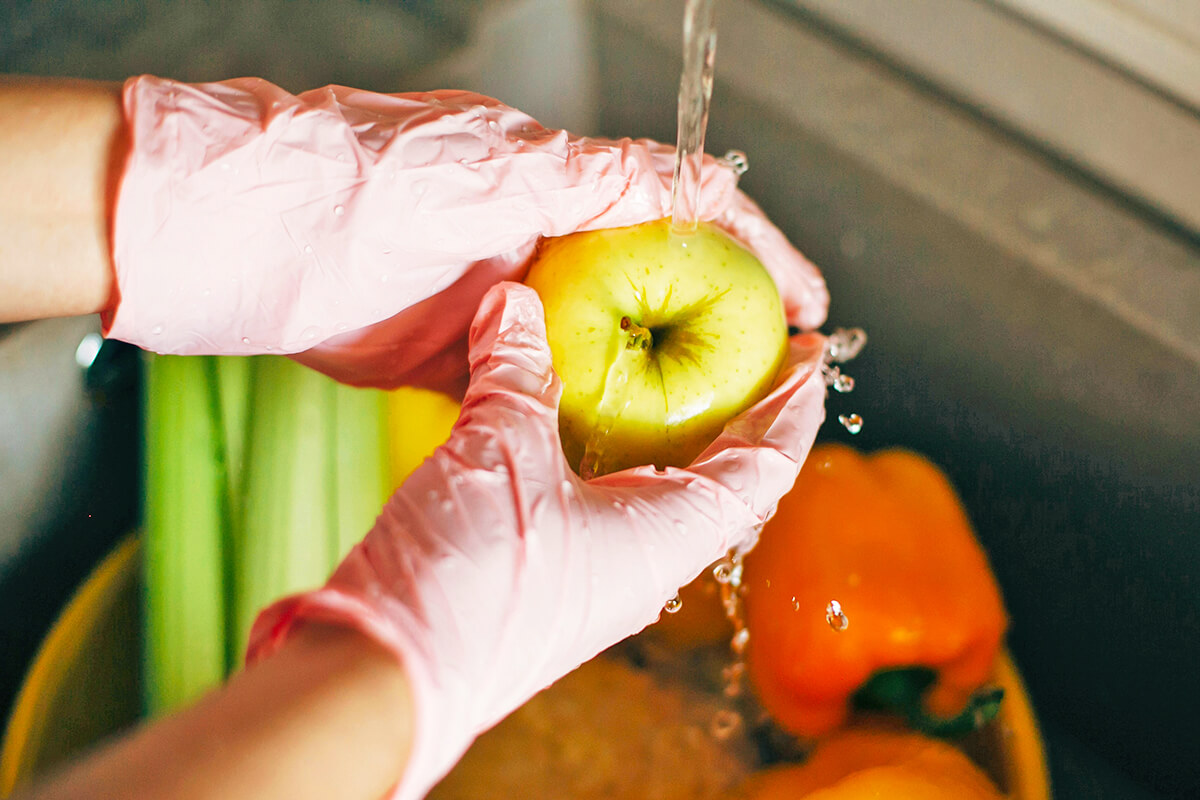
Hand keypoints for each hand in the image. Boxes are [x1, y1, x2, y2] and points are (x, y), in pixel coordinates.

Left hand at [106, 77, 827, 390]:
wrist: (241, 242)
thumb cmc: (358, 181)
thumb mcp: (487, 168)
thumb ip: (589, 176)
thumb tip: (689, 184)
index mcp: (556, 187)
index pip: (682, 210)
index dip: (755, 251)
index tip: (809, 300)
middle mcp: (538, 243)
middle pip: (651, 287)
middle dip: (715, 331)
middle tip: (771, 378)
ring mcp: (500, 306)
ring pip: (600, 350)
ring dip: (649, 386)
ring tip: (706, 431)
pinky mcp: (459, 359)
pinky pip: (537, 392)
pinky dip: (573, 419)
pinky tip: (609, 453)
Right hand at [246, 281, 827, 799]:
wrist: (389, 676)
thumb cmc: (468, 580)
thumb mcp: (499, 452)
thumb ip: (515, 371)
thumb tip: (515, 303)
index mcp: (666, 538)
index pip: (765, 467)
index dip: (794, 407)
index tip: (814, 353)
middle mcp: (645, 562)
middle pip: (723, 482)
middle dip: (742, 416)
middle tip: (748, 352)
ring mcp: (597, 573)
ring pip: (660, 494)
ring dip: (674, 435)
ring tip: (670, 375)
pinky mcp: (548, 575)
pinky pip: (603, 503)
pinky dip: (609, 454)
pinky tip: (581, 419)